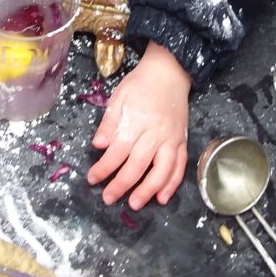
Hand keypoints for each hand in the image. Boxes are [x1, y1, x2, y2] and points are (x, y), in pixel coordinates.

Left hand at [87, 41, 190, 210]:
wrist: (169, 72)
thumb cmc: (140, 84)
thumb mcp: (119, 96)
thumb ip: (109, 122)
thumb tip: (98, 146)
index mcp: (137, 120)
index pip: (119, 150)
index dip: (105, 167)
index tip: (93, 178)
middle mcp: (156, 132)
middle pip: (138, 164)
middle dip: (122, 184)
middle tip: (108, 198)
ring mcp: (172, 139)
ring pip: (163, 170)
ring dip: (149, 190)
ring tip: (135, 204)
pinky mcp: (183, 141)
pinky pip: (180, 166)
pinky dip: (173, 184)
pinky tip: (162, 197)